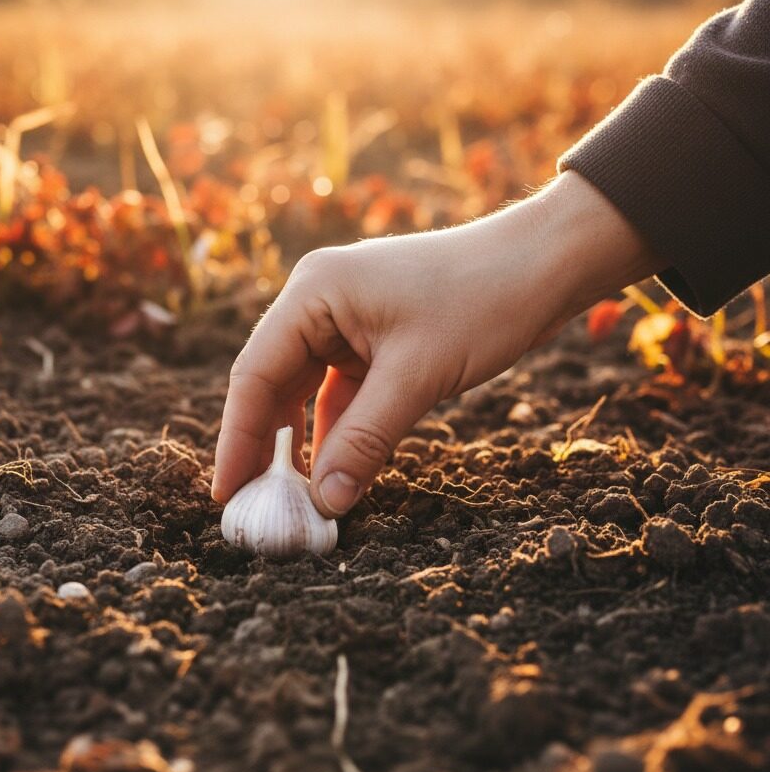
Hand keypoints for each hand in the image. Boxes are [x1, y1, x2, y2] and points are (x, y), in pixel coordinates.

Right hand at [212, 171, 659, 516]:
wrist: (545, 264)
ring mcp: (346, 319)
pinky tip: (340, 471)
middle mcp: (319, 302)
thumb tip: (323, 505)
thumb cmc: (481, 301)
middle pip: (274, 384)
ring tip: (296, 499)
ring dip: (306, 443)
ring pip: (308, 392)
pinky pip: (342, 391)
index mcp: (313, 293)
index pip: (255, 374)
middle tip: (258, 507)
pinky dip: (342, 430)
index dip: (238, 439)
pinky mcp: (374, 337)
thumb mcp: (417, 377)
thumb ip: (364, 441)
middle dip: (268, 446)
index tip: (227, 495)